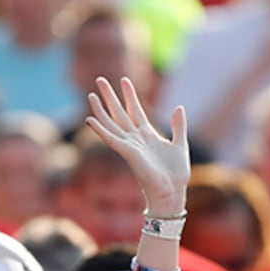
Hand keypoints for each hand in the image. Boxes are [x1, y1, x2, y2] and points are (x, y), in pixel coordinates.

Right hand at [86, 76, 189, 215]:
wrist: (172, 191)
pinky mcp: (127, 153)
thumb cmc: (176, 173)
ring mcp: (129, 145)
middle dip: (110, 96)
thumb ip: (178, 126)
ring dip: (100, 109)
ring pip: (111, 123)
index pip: (135, 110)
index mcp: (148, 135)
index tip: (124, 80)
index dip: (130, 95)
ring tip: (92, 94)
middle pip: (119, 112)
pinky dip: (100, 130)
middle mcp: (135, 138)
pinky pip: (110, 139)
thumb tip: (179, 107)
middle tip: (100, 79)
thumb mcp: (180, 144)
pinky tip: (89, 119)